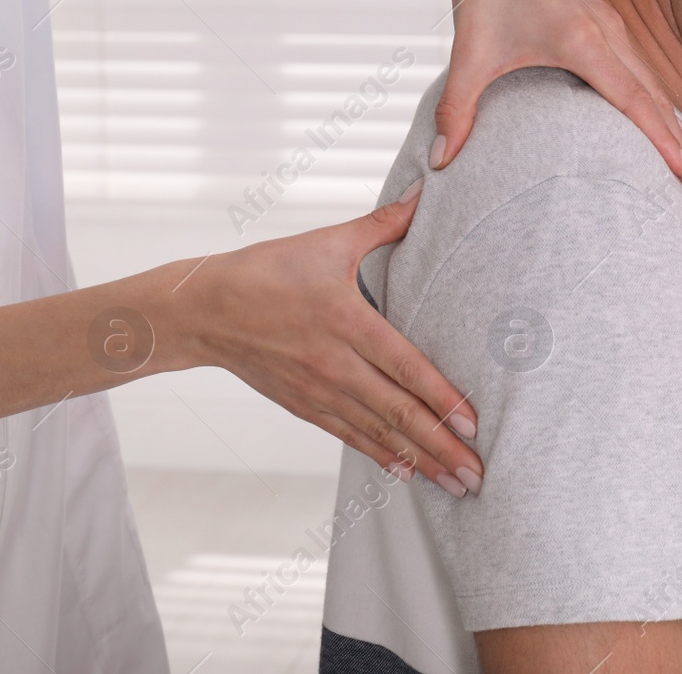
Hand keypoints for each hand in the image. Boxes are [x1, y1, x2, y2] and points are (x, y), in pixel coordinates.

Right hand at [175, 179, 483, 495]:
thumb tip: (423, 194)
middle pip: (397, 412)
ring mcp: (318, 390)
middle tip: (478, 475)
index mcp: (345, 320)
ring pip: (378, 432)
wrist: (203, 310)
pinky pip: (350, 436)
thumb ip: (381, 224)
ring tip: (455, 486)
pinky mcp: (304, 405)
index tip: (473, 424)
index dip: (441, 398)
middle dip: (441, 447)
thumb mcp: (326, 242)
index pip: (404, 366)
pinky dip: (381, 456)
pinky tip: (408, 473)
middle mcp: (334, 363)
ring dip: (420, 461)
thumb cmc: (265, 271)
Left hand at [438, 0, 681, 197]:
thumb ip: (456, 111)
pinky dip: (655, 99)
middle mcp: (607, 31)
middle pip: (656, 98)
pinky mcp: (604, 19)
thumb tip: (438, 164)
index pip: (636, 102)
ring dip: (671, 123)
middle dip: (681, 146)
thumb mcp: (467, 56)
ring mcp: (609, 23)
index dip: (664, 144)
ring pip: (652, 82)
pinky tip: (659, 123)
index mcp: (582, 41)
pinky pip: (640, 66)